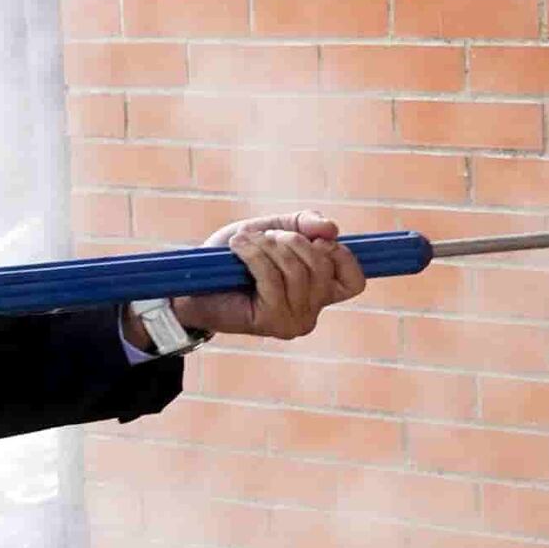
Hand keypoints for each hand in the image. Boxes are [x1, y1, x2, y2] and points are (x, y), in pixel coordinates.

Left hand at [174, 213, 365, 342]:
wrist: (193, 283)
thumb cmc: (233, 258)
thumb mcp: (272, 230)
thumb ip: (304, 224)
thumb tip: (332, 229)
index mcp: (318, 292)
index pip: (355, 281)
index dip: (341, 254)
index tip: (316, 239)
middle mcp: (312, 312)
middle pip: (324, 267)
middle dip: (293, 241)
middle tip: (266, 238)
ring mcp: (294, 322)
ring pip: (298, 271)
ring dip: (268, 247)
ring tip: (245, 243)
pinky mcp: (272, 323)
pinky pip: (273, 279)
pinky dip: (254, 256)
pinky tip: (238, 248)